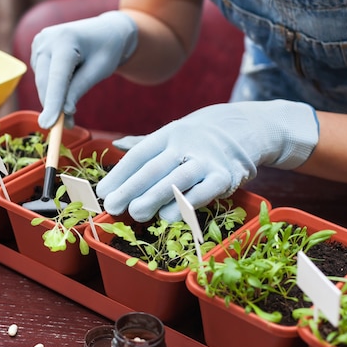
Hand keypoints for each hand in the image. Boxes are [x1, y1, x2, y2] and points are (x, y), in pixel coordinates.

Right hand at [31, 11, 136, 128]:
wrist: (105, 30)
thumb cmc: (107, 49)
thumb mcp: (100, 69)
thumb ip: (80, 88)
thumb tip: (64, 112)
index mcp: (65, 39)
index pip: (57, 77)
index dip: (53, 102)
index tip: (49, 125)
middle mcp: (46, 40)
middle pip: (46, 82)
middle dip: (54, 107)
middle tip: (68, 126)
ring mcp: (39, 44)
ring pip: (43, 83)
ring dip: (55, 100)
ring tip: (73, 107)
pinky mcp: (37, 51)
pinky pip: (43, 78)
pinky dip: (53, 89)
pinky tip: (69, 81)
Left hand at [96, 100, 318, 221]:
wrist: (244, 129)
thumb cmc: (197, 140)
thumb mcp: (171, 135)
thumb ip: (144, 145)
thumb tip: (116, 145)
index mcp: (167, 135)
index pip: (139, 156)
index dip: (119, 175)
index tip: (102, 193)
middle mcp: (185, 145)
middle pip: (154, 169)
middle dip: (131, 189)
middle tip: (112, 207)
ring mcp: (206, 161)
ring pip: (177, 180)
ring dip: (155, 198)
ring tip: (136, 214)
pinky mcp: (225, 176)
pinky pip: (204, 192)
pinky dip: (186, 204)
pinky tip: (169, 216)